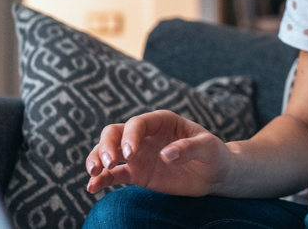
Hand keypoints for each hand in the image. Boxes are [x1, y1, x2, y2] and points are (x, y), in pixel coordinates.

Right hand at [84, 110, 231, 195]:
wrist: (214, 174)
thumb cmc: (214, 154)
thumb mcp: (208, 147)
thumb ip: (188, 148)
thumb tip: (166, 154)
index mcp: (162, 121)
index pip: (138, 123)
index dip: (130, 136)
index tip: (129, 154)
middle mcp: (145, 135)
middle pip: (115, 133)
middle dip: (107, 146)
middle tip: (108, 162)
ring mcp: (138, 154)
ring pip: (108, 151)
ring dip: (97, 159)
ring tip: (93, 173)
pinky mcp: (137, 173)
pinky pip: (114, 175)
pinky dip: (101, 179)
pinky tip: (92, 187)